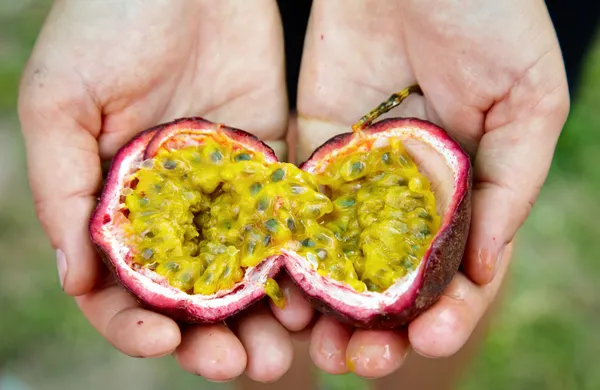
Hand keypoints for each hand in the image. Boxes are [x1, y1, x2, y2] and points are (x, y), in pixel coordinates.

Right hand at [18, 0, 313, 381]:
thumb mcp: (61, 101)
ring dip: (262, 319)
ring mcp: (223, 193)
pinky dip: (296, 267)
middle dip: (213, 339)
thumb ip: (62, 189)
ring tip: (286, 351)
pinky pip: (283, 229)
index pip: (121, 288)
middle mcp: (170, 209)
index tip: (165, 341)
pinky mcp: (268, 168)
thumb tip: (78, 279)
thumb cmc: (107, 23)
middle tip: (242, 368)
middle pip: (190, 296)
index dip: (136, 325)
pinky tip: (312, 296)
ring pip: (242, 275)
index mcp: (113, 204)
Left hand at [296, 0, 568, 377]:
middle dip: (378, 328)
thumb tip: (486, 269)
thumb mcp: (528, 103)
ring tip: (318, 347)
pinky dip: (291, 254)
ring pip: (340, 258)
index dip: (448, 313)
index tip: (431, 339)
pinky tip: (282, 293)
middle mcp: (409, 192)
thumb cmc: (491, 18)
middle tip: (362, 363)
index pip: (457, 270)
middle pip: (391, 278)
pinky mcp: (310, 149)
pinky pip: (299, 210)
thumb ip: (508, 186)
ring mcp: (357, 175)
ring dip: (329, 310)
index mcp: (466, 189)